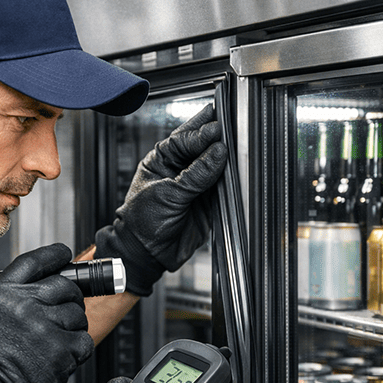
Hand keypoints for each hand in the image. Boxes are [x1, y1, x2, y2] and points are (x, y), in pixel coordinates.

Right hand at [0, 243, 93, 382]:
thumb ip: (11, 296)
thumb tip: (39, 286)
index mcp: (4, 292)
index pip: (36, 261)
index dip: (54, 255)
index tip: (64, 254)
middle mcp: (26, 305)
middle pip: (65, 286)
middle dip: (70, 297)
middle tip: (63, 310)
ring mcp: (46, 326)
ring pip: (78, 313)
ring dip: (73, 324)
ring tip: (58, 338)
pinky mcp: (62, 350)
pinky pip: (84, 340)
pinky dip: (78, 347)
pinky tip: (62, 354)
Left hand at [95, 104, 226, 295]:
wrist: (148, 253)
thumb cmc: (143, 222)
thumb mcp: (168, 194)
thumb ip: (195, 174)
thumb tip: (218, 152)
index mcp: (162, 159)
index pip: (185, 138)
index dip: (201, 132)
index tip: (217, 128)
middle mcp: (180, 168)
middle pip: (203, 147)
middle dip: (217, 139)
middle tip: (232, 129)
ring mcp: (196, 184)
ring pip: (216, 165)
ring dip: (227, 160)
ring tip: (238, 150)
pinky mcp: (209, 201)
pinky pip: (224, 187)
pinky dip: (232, 181)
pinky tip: (238, 173)